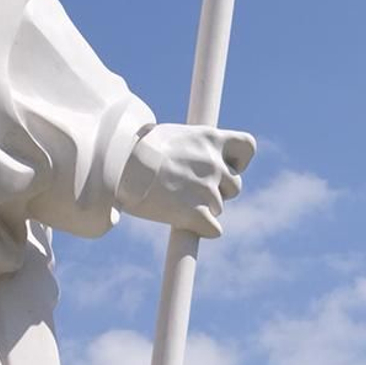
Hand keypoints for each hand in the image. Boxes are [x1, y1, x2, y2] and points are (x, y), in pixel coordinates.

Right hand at [117, 123, 254, 238]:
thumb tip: (188, 154)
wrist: (118, 167)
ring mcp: (207, 189)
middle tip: (191, 190)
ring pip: (220, 208)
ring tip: (175, 201)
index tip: (224, 166)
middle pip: (234, 186)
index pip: (247, 147)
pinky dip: (202, 229)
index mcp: (209, 138)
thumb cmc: (135, 150)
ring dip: (204, 209)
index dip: (238, 161)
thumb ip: (190, 146)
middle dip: (218, 191)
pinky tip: (183, 221)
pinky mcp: (197, 214)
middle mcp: (213, 163)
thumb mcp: (169, 135)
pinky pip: (214, 230)